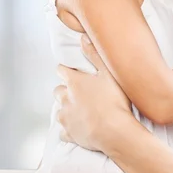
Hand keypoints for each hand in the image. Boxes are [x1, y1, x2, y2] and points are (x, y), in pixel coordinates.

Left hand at [54, 34, 131, 151]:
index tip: (70, 70)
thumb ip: (94, 54)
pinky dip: (69, 128)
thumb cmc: (114, 100)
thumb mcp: (108, 72)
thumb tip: (82, 38)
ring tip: (79, 109)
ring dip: (66, 108)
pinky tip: (78, 128)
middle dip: (64, 89)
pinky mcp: (69, 134)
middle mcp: (66, 98)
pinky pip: (64, 131)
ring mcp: (66, 117)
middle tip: (77, 91)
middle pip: (58, 90)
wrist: (114, 131)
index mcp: (74, 82)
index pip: (62, 70)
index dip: (66, 69)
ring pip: (59, 110)